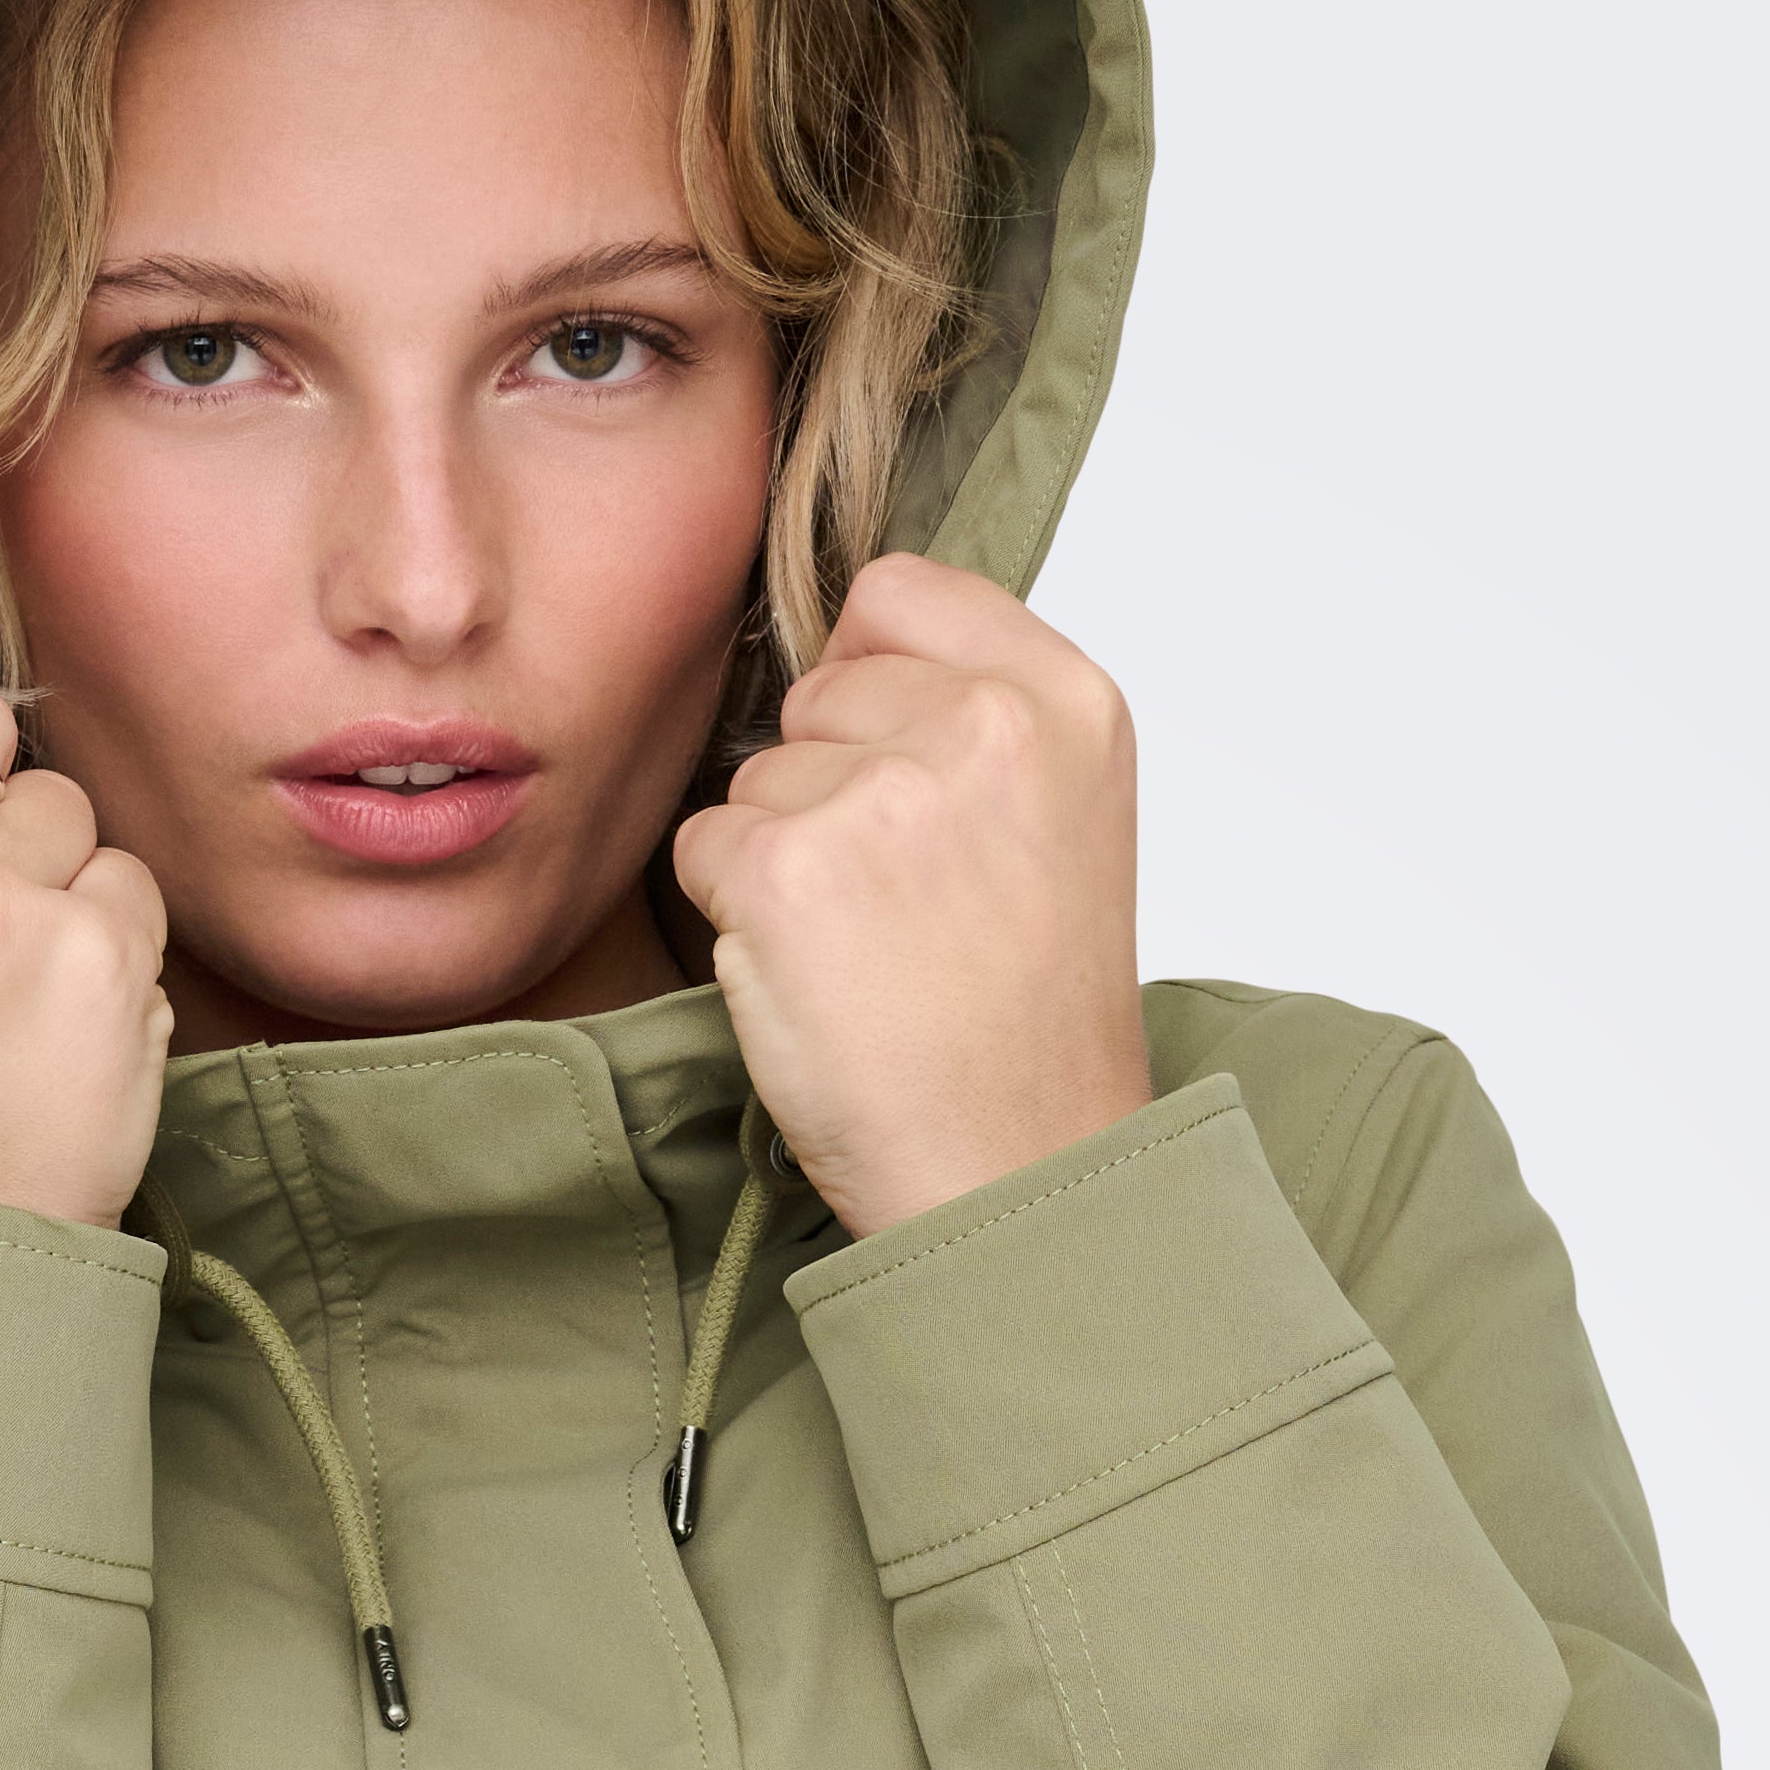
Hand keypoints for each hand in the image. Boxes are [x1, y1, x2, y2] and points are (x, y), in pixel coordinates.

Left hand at [671, 554, 1155, 1239]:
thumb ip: (974, 718)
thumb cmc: (1032, 1028)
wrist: (1020, 1173)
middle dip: (826, 787)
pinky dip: (734, 921)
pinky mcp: (787, 871)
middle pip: (817, 693)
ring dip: (782, 862)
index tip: (894, 770)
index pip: (898, 595)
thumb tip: (843, 659)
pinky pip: (703, 849)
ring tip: (871, 957)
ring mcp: (883, 794)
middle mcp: (984, 725)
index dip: (867, 681)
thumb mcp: (1062, 822)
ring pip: (756, 778)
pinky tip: (818, 985)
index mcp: (1065, 701)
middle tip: (901, 908)